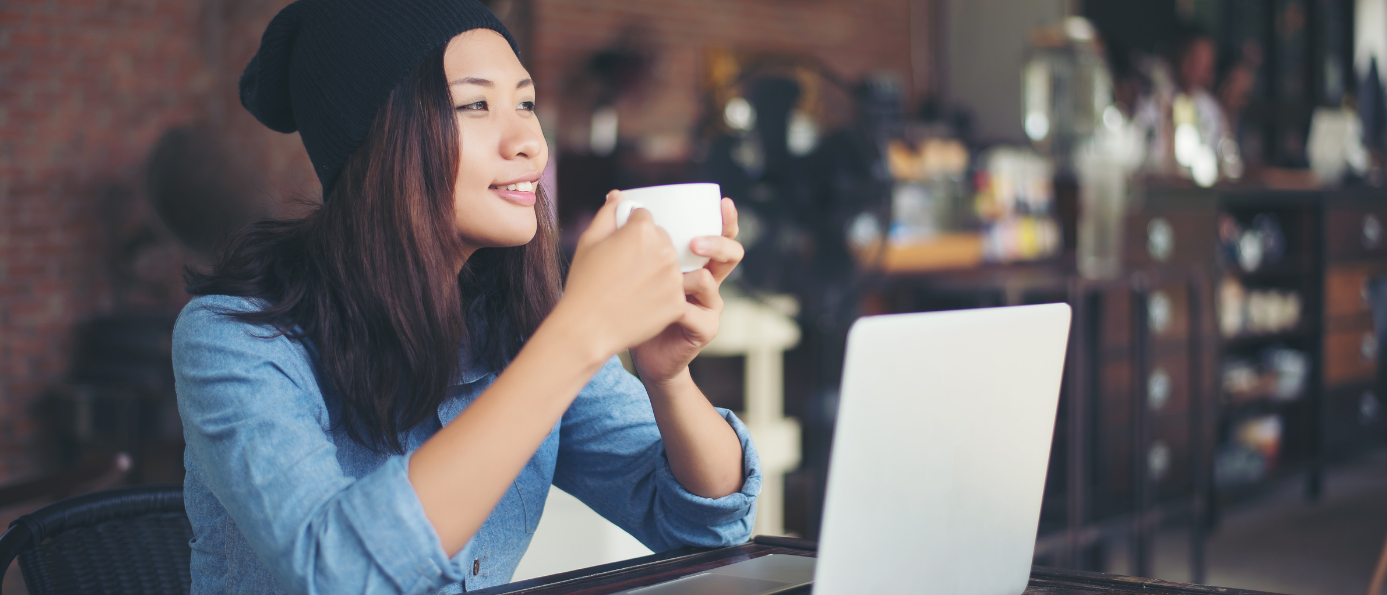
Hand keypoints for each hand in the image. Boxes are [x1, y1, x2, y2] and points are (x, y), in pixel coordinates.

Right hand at [554, 190, 686, 362]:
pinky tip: (642, 302)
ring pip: (672, 264)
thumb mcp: (589, 242)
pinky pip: (675, 290)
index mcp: (641, 230)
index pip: (645, 218)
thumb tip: (618, 195)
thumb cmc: (584, 283)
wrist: (588, 328)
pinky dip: (662, 295)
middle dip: (648, 249)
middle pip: (662, 239)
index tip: (619, 248)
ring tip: (633, 287)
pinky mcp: (678, 302)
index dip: (630, 231)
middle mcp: (663, 250)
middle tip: (625, 270)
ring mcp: (673, 277)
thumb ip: (608, 214)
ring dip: (658, 271)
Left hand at [631, 198, 743, 384]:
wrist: (631, 346)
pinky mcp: (704, 328)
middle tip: (694, 243)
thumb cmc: (629, 301)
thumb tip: (615, 194)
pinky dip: (681, 310)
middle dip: (718, 243)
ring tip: (670, 282)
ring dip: (689, 279)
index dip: (726, 219)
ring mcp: (709, 304)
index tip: (722, 202)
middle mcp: (707, 279)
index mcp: (693, 261)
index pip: (718, 233)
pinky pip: (699, 314)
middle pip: (731, 254)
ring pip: (711, 282)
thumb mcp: (625, 263)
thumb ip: (624, 231)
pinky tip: (667, 312)